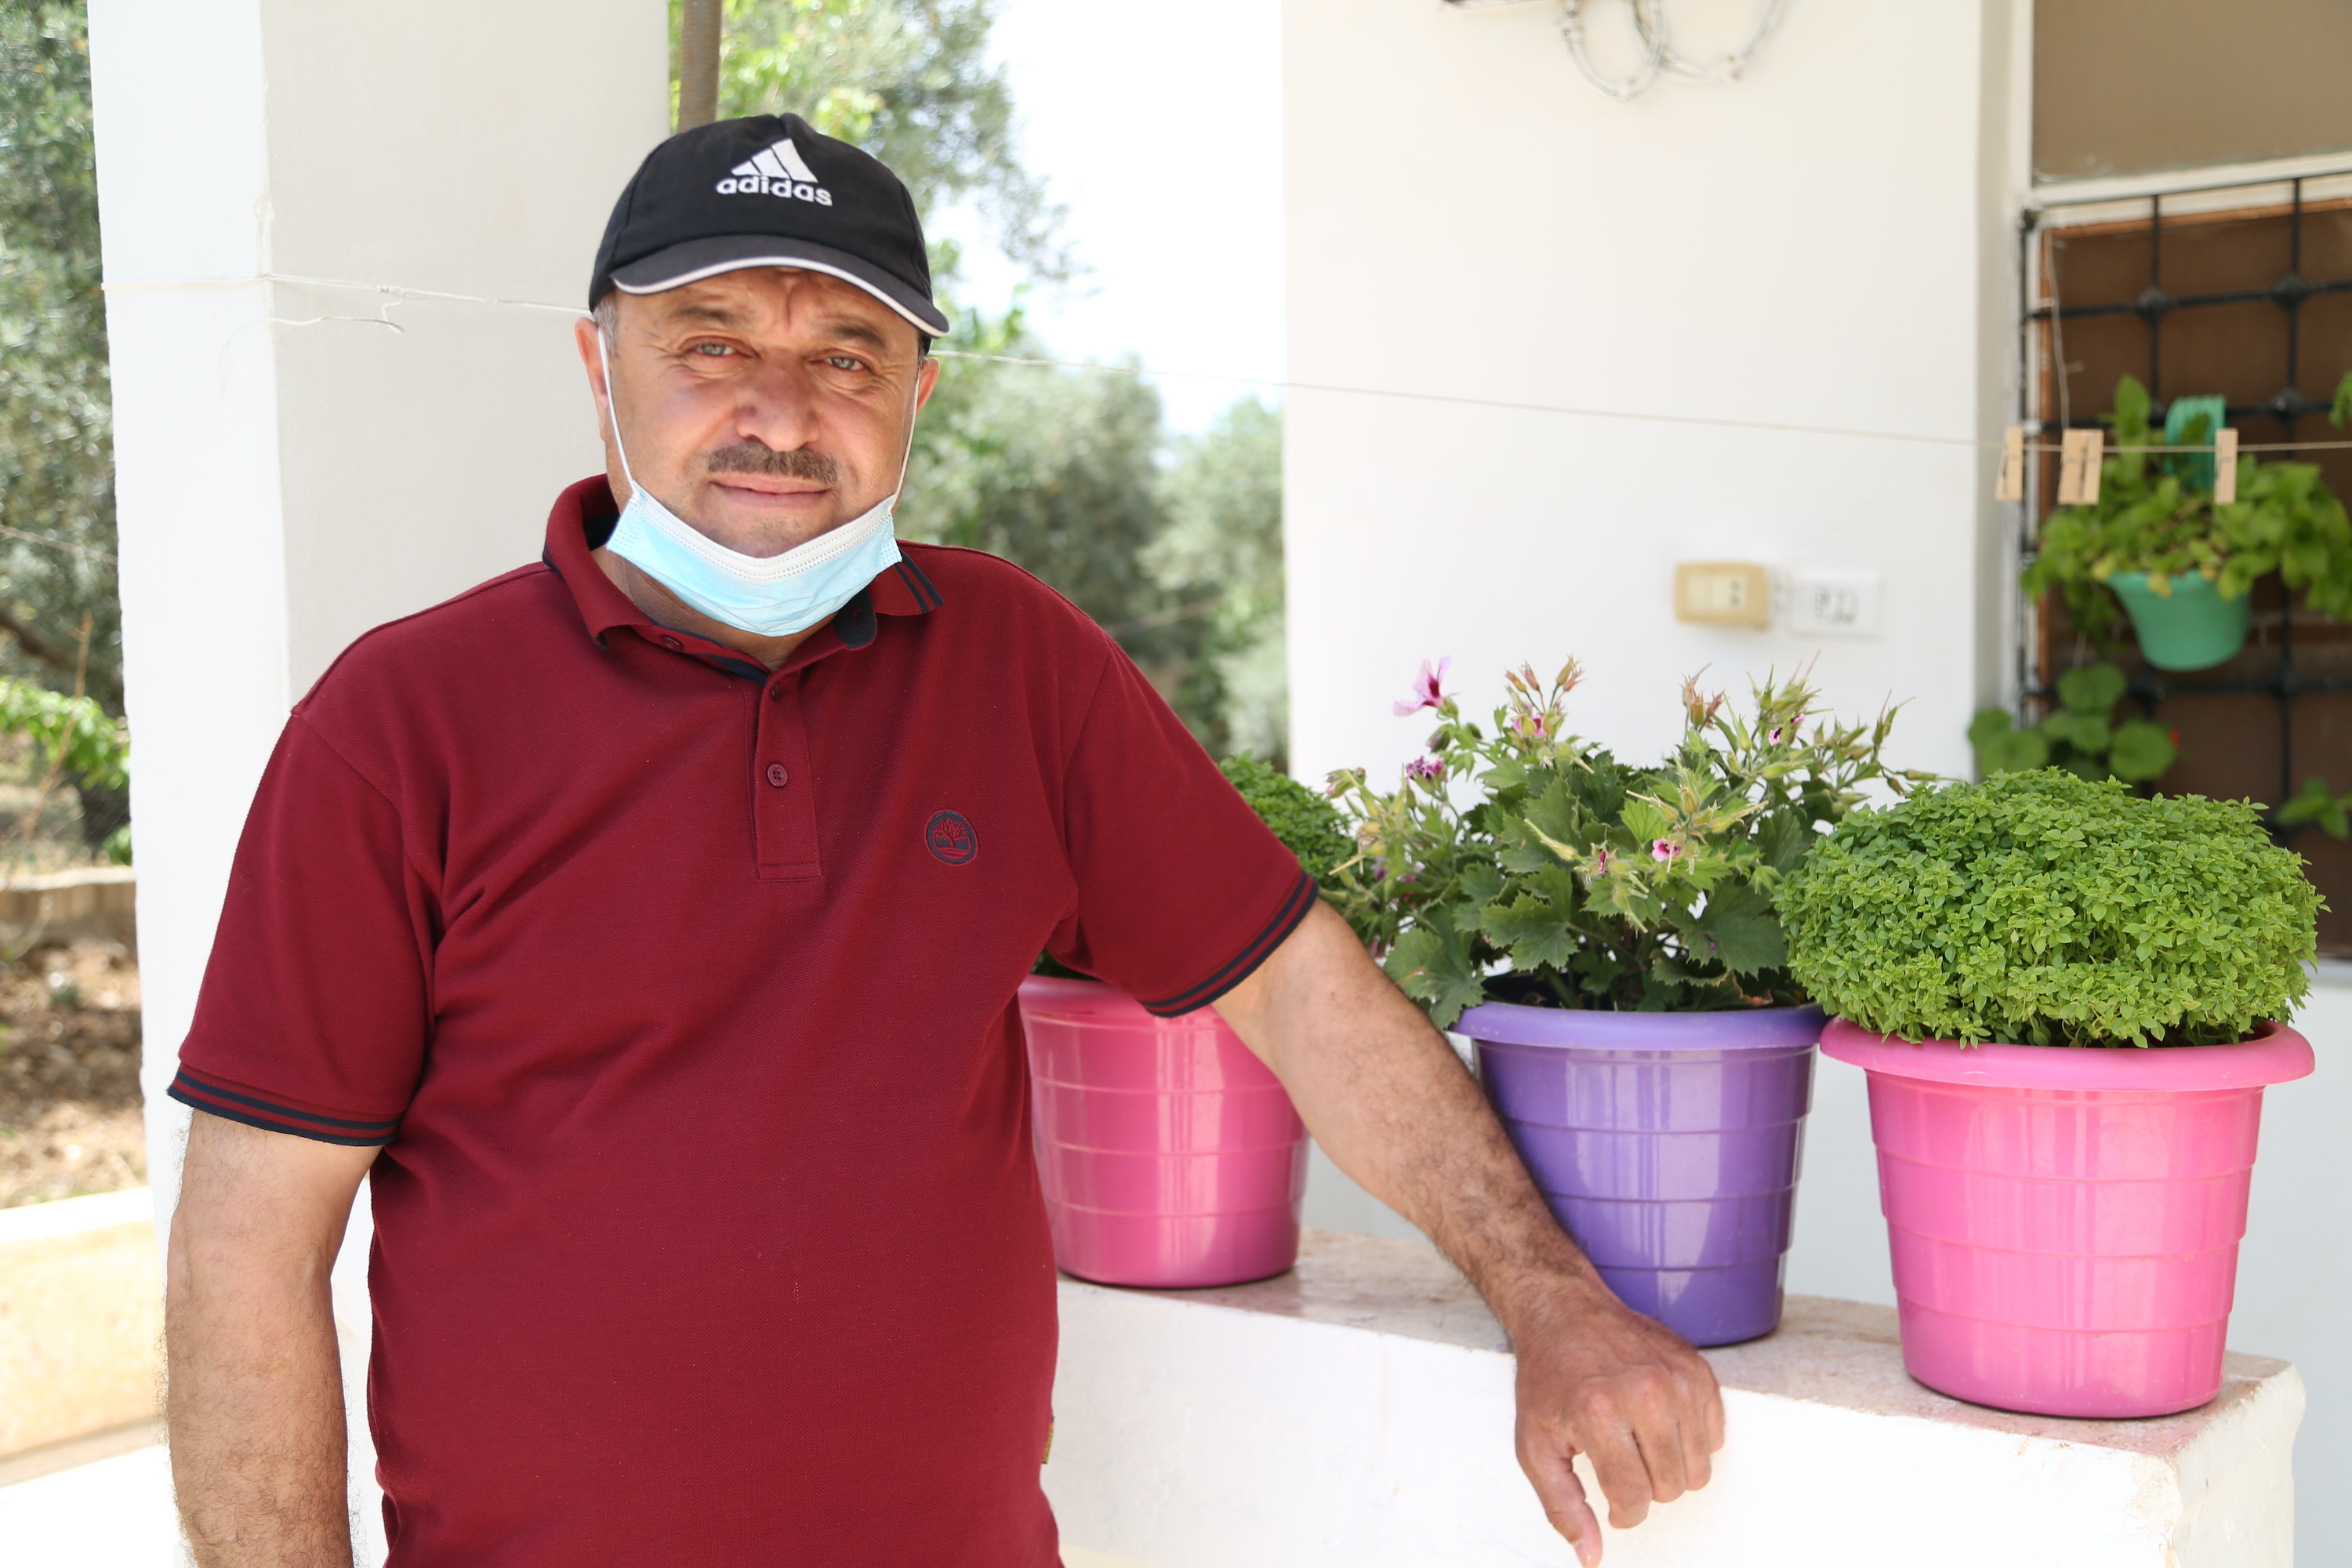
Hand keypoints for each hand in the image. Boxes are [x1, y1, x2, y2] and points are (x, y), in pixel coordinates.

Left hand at [1505, 1273, 1724, 1565]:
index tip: (1613, 1502)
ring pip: (1698, 1468)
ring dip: (1670, 1470)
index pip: (1633, 1497)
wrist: (1565, 1312)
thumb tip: (1590, 1556)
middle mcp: (1643, 1391)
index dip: (1623, 1513)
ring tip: (1639, 1446)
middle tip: (1622, 1464)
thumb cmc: (1549, 1380)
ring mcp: (1676, 1378)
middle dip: (1646, 1490)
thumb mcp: (1536, 1445)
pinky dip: (1691, 1442)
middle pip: (1671, 1487)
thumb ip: (1561, 1506)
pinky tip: (1660, 1425)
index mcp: (1598, 1411)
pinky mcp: (1698, 1369)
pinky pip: (1715, 1437)